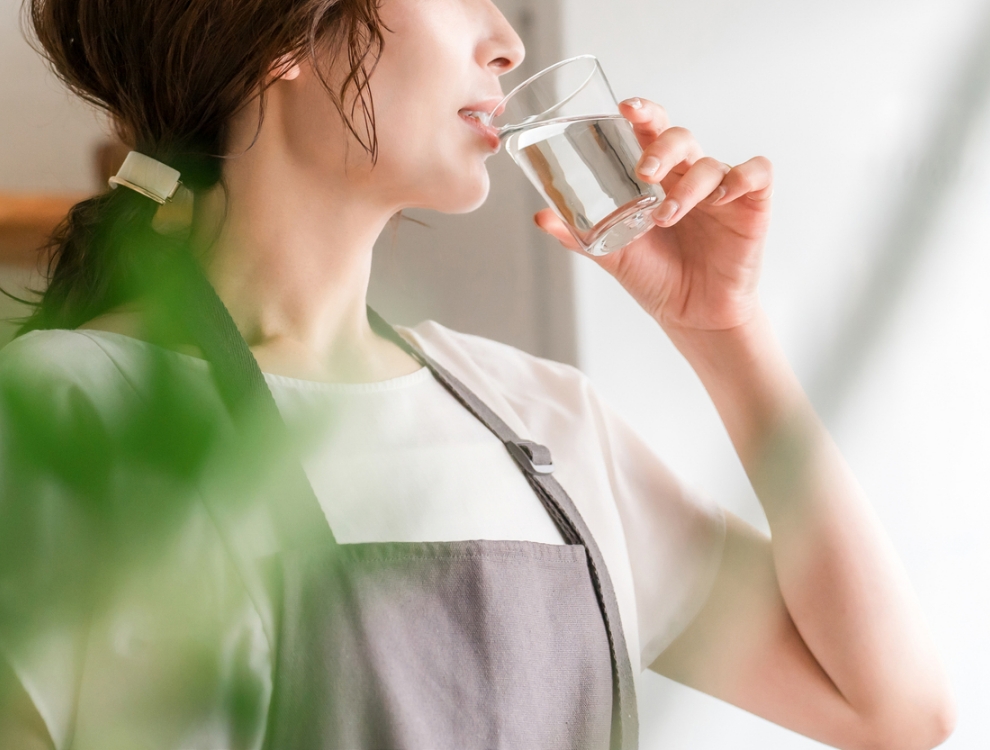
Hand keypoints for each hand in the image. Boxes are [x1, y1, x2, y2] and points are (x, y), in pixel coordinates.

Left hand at [535, 98, 772, 332]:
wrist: (692, 316)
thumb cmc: (657, 278)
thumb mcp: (613, 255)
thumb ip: (579, 235)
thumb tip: (541, 216)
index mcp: (658, 178)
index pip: (651, 131)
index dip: (643, 113)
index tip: (625, 108)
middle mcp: (689, 176)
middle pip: (680, 136)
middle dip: (661, 146)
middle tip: (643, 170)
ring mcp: (722, 189)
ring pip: (710, 161)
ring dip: (687, 186)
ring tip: (667, 217)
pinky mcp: (752, 205)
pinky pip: (757, 173)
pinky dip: (740, 178)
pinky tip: (720, 198)